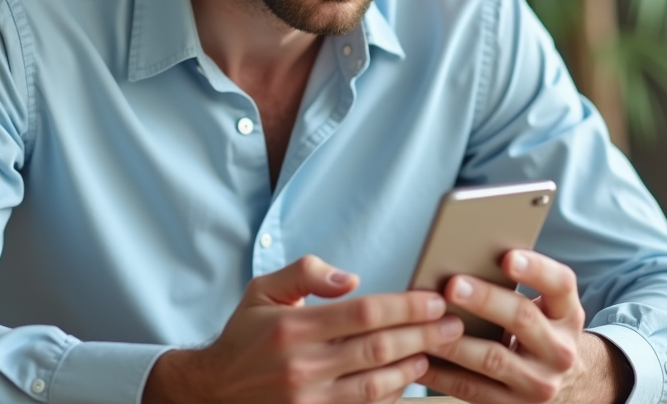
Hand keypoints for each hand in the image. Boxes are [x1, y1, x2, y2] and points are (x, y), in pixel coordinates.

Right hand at [143, 255, 463, 403]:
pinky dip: (390, 396)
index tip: (432, 300)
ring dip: (413, 368)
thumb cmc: (244, 337)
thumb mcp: (263, 291)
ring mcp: (310, 400)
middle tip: (453, 325)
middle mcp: (303, 366)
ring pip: (377, 385)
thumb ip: (305, 274)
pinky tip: (408, 381)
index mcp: (294, 328)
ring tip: (435, 351)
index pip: (363, 313)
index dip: (404, 306)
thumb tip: (349, 278)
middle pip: (378, 348)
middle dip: (422, 335)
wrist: (213, 391)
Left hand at [421, 250, 631, 403]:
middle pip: (522, 318)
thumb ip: (519, 284)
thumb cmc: (541, 330)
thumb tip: (466, 254)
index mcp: (567, 313)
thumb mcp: (547, 307)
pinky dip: (442, 374)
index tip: (507, 257)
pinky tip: (420, 358)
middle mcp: (560, 349)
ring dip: (455, 341)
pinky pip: (472, 389)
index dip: (535, 269)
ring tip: (426, 324)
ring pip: (493, 358)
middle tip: (453, 285)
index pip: (560, 284)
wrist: (567, 384)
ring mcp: (540, 383)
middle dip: (485, 300)